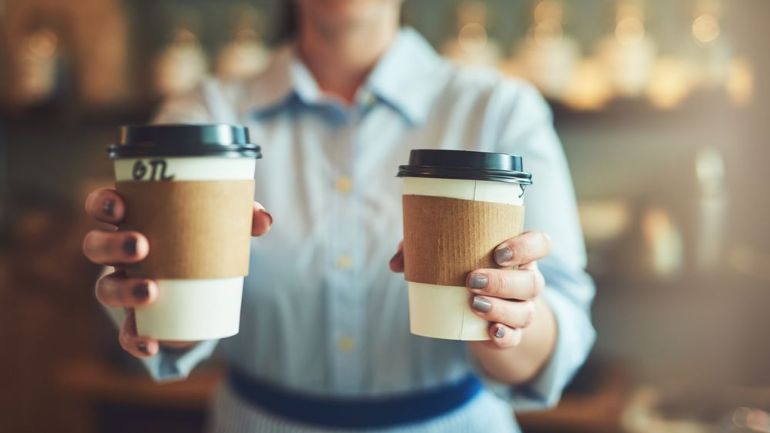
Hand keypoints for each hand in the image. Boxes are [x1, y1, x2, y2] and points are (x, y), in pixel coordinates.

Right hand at [82, 187, 272, 357]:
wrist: (206, 285)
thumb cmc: (207, 240)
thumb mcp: (224, 225)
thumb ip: (243, 217)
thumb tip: (264, 220)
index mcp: (134, 220)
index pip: (103, 206)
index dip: (103, 203)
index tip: (120, 205)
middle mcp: (119, 254)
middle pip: (95, 246)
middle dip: (112, 245)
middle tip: (142, 246)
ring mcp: (123, 286)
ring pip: (104, 289)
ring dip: (122, 291)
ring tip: (151, 292)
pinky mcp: (136, 319)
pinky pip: (126, 332)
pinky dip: (135, 340)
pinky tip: (150, 344)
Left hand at [389, 231, 550, 347]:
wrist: (476, 310)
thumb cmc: (462, 270)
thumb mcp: (447, 256)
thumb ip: (421, 250)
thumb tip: (396, 262)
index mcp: (518, 255)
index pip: (540, 244)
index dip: (527, 247)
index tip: (499, 252)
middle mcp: (527, 281)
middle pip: (532, 282)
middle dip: (504, 281)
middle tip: (472, 279)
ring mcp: (523, 309)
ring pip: (525, 311)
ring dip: (501, 308)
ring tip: (474, 303)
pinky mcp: (512, 334)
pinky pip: (516, 337)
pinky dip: (505, 335)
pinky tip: (491, 331)